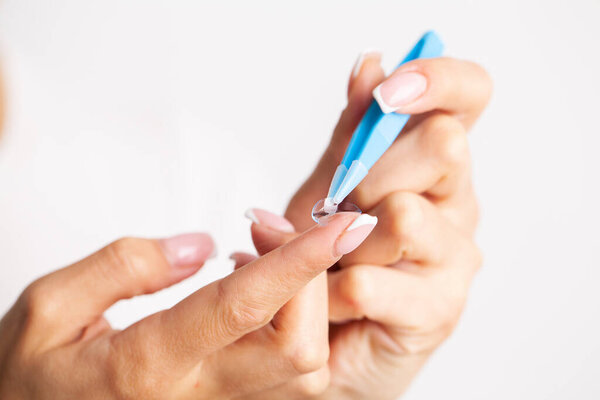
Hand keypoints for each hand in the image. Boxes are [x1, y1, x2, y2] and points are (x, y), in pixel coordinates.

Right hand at [0, 213, 373, 398]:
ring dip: (306, 299)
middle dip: (311, 277)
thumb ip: (124, 266)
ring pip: (303, 367)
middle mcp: (197, 396)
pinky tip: (258, 288)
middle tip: (272, 225)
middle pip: (299, 348)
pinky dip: (293, 322)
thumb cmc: (29, 375)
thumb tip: (201, 244)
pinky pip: (286, 373)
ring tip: (260, 250)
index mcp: (147, 365)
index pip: (244, 306)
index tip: (340, 223)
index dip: (300, 260)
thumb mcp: (48, 307)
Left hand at [245, 51, 491, 398]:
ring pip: (404, 215)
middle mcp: (457, 203)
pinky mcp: (440, 309)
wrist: (317, 336)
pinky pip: (369, 282)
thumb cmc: (327, 258)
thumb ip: (351, 132)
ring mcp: (456, 257)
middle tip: (339, 209)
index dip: (437, 79)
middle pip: (444, 145)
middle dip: (370, 173)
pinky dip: (329, 291)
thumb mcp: (329, 185)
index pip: (469, 95)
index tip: (387, 93)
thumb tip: (371, 63)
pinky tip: (330, 301)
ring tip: (332, 262)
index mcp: (434, 163)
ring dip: (344, 240)